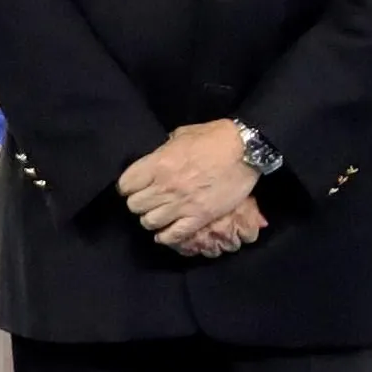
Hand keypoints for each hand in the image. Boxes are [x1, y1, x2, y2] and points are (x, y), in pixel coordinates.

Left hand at [120, 119, 268, 255]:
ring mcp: (182, 204)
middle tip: (148, 200)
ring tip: (158, 214)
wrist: (246, 151)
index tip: (133, 186)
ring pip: (149, 222)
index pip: (125, 185)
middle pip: (134, 206)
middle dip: (138, 203)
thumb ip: (164, 150)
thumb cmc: (215, 137)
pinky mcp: (199, 217)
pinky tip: (165, 232)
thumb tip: (155, 158)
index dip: (127, 186)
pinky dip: (166, 236)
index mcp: (158, 164)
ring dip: (151, 219)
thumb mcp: (182, 135)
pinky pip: (173, 235)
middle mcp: (165, 187)